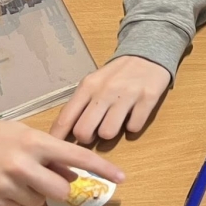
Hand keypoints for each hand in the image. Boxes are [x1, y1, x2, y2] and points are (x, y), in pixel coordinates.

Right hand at [0, 106, 124, 205]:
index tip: (122, 178)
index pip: (79, 157)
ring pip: (37, 202)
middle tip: (46, 179)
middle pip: (61, 190)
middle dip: (59, 188)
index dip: (103, 169)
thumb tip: (73, 175)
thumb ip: (50, 154)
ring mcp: (4, 184)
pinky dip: (12, 200)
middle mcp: (23, 165)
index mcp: (36, 143)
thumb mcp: (25, 135)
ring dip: (33, 194)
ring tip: (14, 176)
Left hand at [49, 56, 171, 143]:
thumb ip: (79, 105)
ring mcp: (127, 95)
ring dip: (110, 133)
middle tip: (93, 134)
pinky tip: (132, 117)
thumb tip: (63, 133)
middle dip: (86, 139)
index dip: (58, 138)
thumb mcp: (93, 83)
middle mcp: (105, 91)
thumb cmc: (115, 75)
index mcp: (88, 86)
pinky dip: (132, 127)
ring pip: (108, 133)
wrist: (147, 55)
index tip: (57, 149)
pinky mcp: (148, 99)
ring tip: (114, 124)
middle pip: (84, 131)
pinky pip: (133, 128)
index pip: (65, 119)